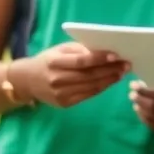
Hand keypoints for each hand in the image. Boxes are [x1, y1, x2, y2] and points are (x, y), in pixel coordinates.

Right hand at [11, 42, 129, 107]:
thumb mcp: (60, 50)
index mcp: (54, 62)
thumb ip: (79, 50)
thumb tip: (102, 51)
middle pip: (89, 75)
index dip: (100, 59)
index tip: (116, 55)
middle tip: (126, 65)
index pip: (82, 61)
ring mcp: (60, 94)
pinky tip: (110, 82)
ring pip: (91, 87)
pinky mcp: (65, 103)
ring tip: (121, 73)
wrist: (28, 80)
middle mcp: (57, 79)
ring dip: (109, 80)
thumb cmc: (48, 60)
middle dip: (110, 70)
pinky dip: (101, 88)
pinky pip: (87, 95)